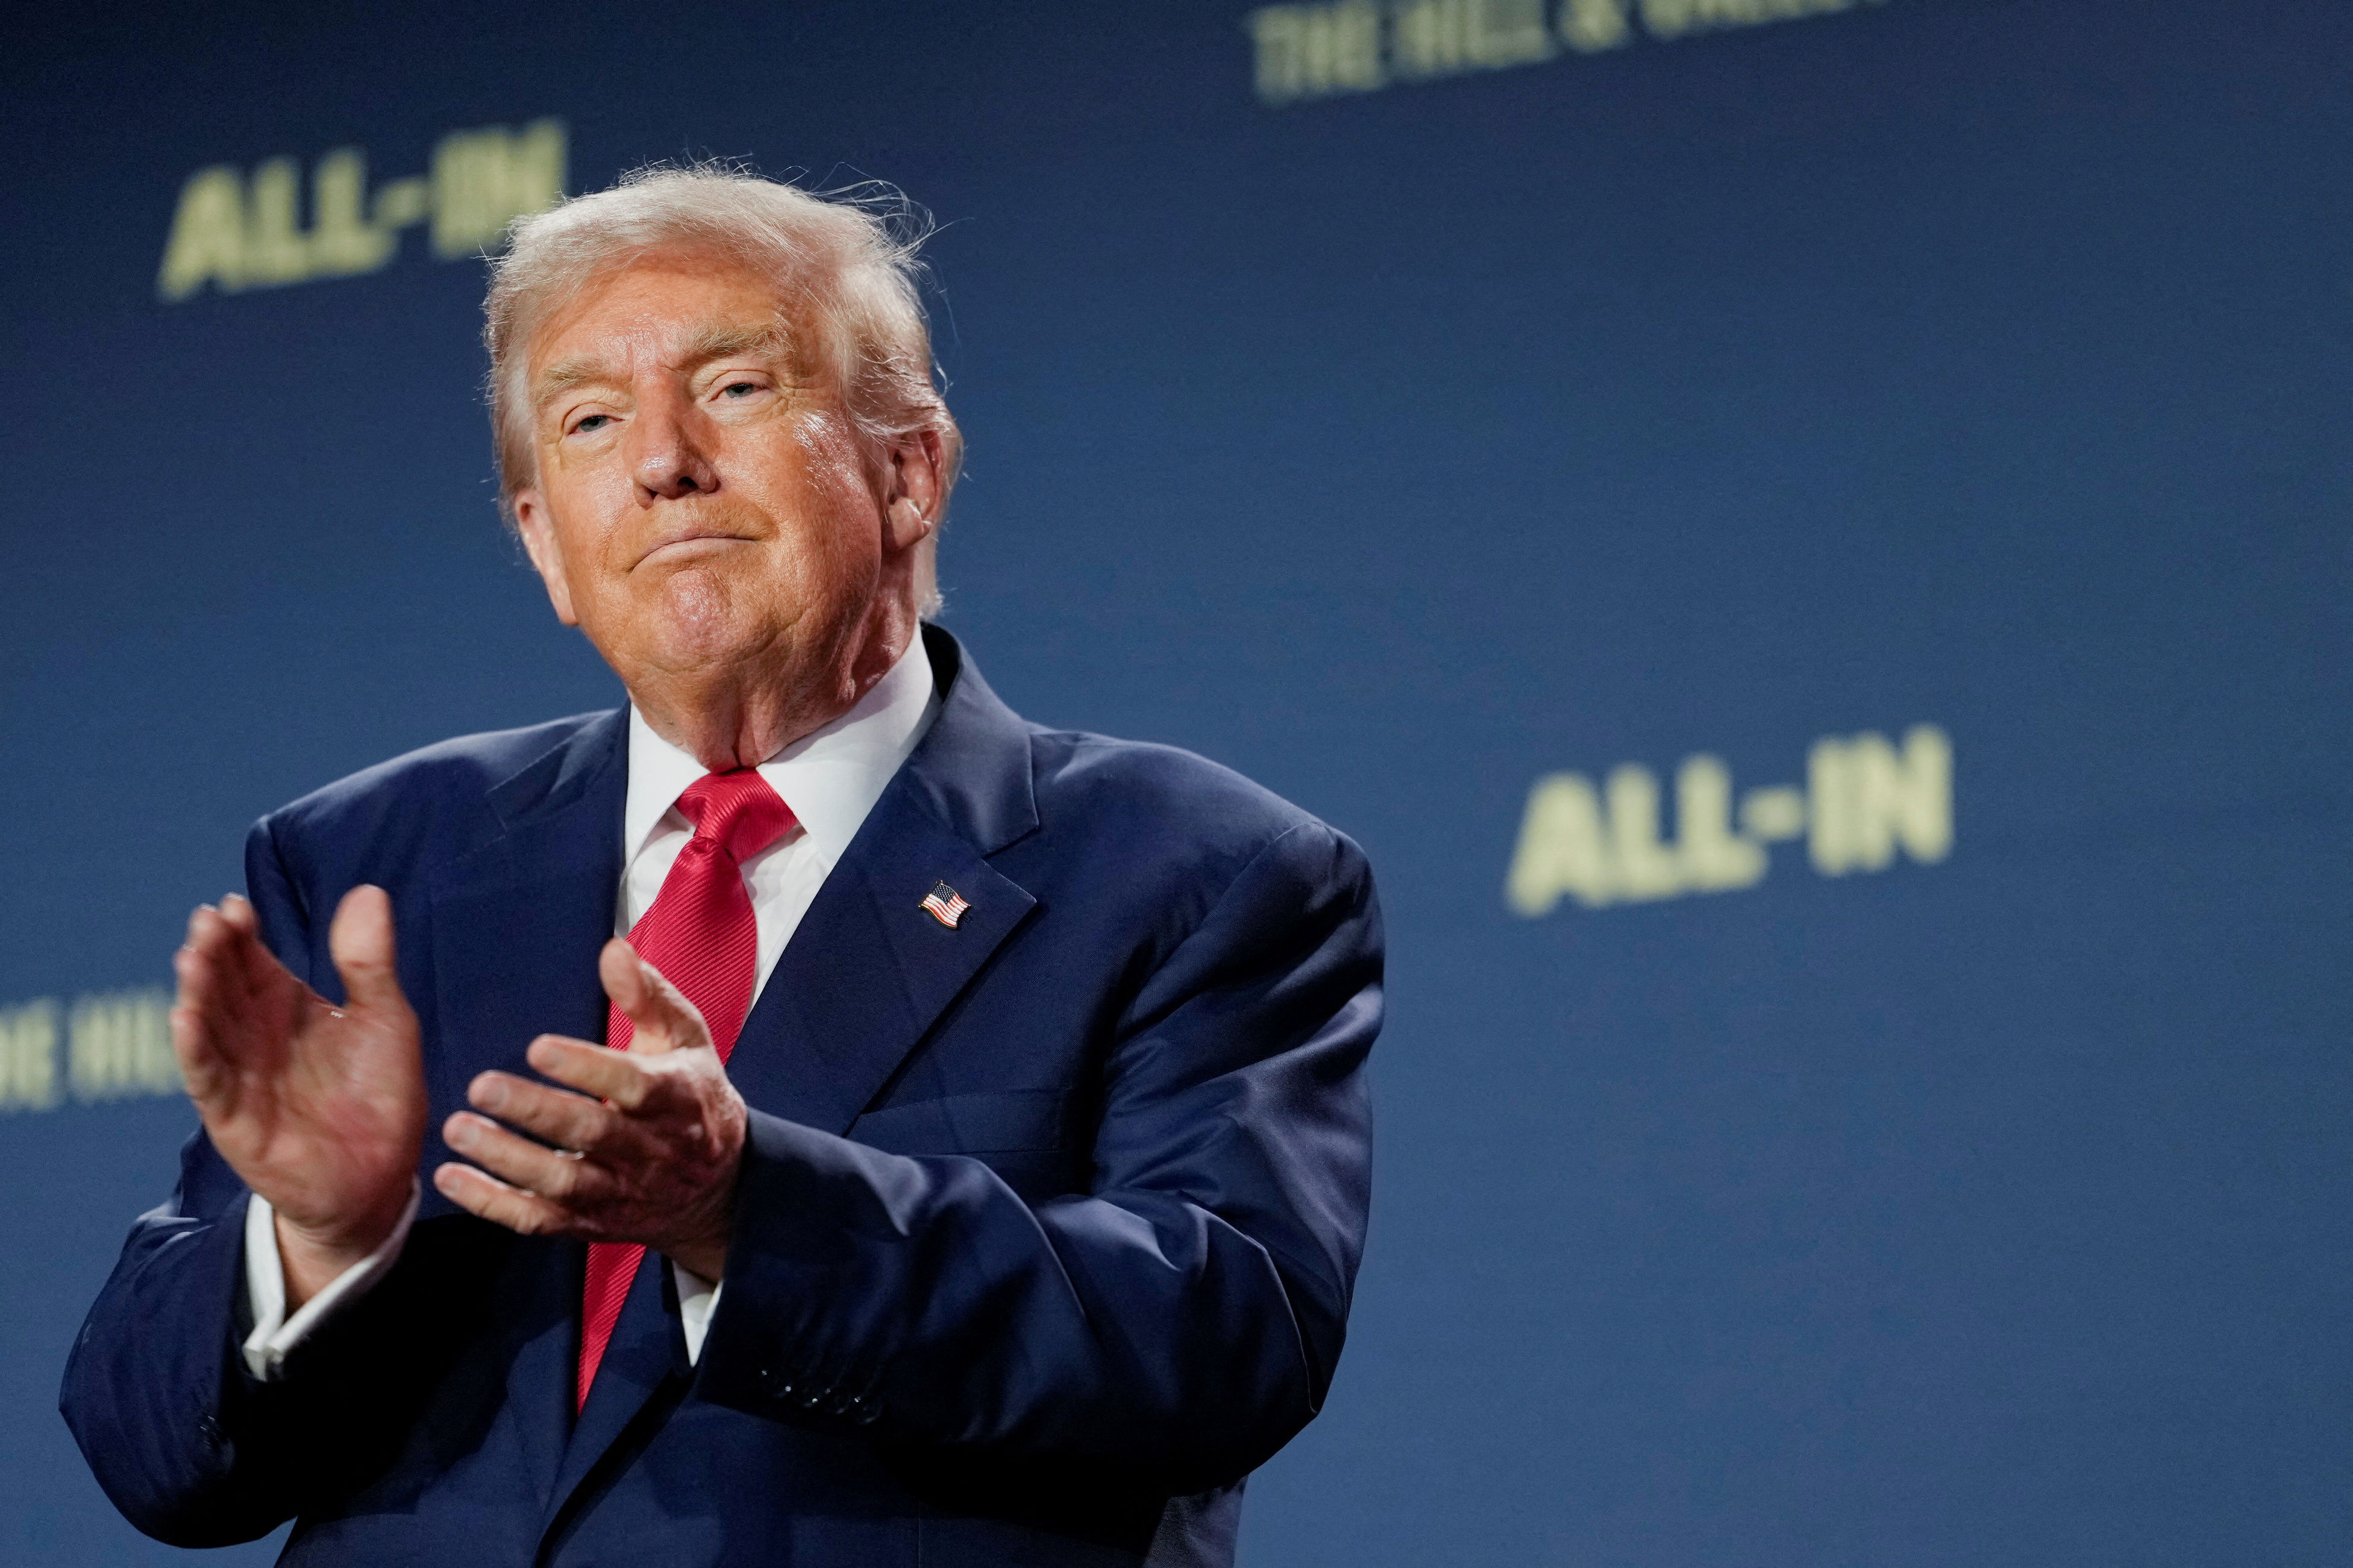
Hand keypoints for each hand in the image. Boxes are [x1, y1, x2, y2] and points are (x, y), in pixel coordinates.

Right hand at [171, 887, 427, 1306]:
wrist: (381, 1177)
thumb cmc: (379, 1095)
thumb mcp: (386, 1019)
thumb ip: (370, 962)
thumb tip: (367, 891)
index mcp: (287, 1005)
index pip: (252, 959)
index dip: (241, 933)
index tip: (234, 905)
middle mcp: (255, 1035)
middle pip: (224, 985)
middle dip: (214, 952)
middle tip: (210, 922)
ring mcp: (240, 1075)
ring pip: (208, 1025)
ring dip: (197, 992)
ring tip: (193, 957)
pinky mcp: (234, 1118)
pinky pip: (207, 1079)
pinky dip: (194, 1050)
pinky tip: (184, 1019)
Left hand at [432, 939, 747, 1279]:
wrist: (716, 1186)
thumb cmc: (691, 1095)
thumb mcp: (685, 1039)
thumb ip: (648, 995)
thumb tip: (613, 950)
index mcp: (677, 1098)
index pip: (635, 1086)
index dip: (587, 1068)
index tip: (538, 1046)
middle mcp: (651, 1150)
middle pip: (593, 1133)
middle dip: (536, 1112)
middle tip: (481, 1087)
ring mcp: (621, 1192)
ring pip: (562, 1181)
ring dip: (506, 1159)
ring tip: (458, 1129)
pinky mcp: (592, 1223)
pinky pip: (540, 1220)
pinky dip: (494, 1204)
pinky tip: (452, 1179)